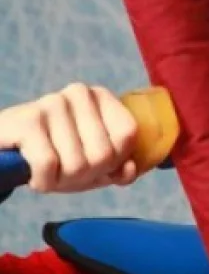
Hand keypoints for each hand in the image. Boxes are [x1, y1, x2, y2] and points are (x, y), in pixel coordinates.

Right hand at [0, 83, 138, 191]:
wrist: (2, 151)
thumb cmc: (51, 155)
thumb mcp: (90, 166)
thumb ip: (117, 170)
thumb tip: (130, 169)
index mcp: (100, 98)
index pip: (127, 134)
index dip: (115, 160)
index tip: (94, 163)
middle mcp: (78, 93)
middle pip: (104, 154)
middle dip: (84, 175)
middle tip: (64, 170)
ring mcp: (52, 103)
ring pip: (77, 164)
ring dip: (60, 180)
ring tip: (46, 169)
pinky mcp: (27, 119)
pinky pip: (49, 164)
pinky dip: (42, 180)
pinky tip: (32, 172)